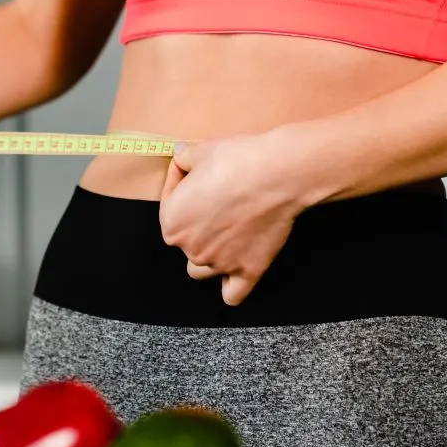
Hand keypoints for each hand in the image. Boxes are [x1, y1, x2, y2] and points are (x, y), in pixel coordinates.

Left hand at [158, 131, 306, 305]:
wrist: (277, 175)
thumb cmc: (238, 161)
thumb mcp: (201, 151)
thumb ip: (184, 159)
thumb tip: (180, 156)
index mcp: (172, 222)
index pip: (169, 208)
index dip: (182, 188)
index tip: (197, 176)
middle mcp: (191, 249)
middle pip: (185, 242)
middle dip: (196, 223)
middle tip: (219, 199)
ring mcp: (219, 264)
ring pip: (203, 270)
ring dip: (209, 257)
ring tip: (225, 235)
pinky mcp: (248, 272)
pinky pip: (232, 294)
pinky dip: (232, 285)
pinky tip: (236, 272)